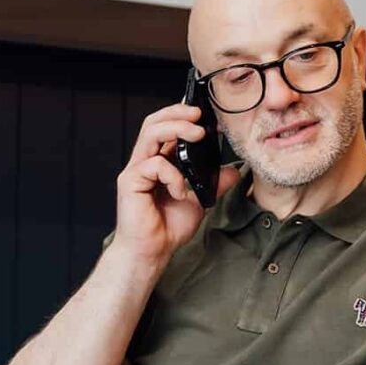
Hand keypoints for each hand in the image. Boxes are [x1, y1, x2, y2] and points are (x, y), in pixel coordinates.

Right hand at [111, 103, 238, 262]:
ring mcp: (135, 170)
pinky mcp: (130, 181)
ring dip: (176, 128)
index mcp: (158, 162)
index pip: (165, 128)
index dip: (182, 116)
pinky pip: (155, 165)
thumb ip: (215, 183)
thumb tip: (234, 169)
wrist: (153, 252)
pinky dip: (174, 176)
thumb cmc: (168, 228)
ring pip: (151, 133)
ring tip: (197, 134)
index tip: (206, 116)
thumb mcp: (200, 200)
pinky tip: (180, 194)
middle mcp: (144, 162)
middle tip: (199, 113)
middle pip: (154, 122)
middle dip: (177, 112)